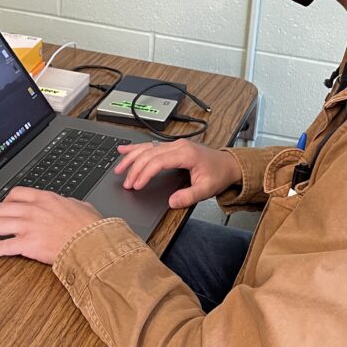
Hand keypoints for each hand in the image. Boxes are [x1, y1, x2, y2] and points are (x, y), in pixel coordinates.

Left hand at [0, 186, 102, 262]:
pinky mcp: (28, 244)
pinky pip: (3, 246)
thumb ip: (69, 205)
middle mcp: (33, 210)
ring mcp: (29, 226)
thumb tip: (71, 205)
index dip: (3, 201)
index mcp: (45, 198)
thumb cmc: (91, 227)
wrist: (93, 242)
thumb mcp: (80, 207)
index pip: (16, 194)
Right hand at [115, 138, 241, 208]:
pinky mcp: (173, 147)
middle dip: (135, 169)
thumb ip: (189, 196)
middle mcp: (178, 146)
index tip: (136, 185)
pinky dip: (136, 148)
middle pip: (149, 154)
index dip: (145, 173)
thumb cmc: (218, 175)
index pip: (158, 161)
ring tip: (119, 169)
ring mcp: (175, 145)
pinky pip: (151, 145)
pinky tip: (124, 150)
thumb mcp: (207, 190)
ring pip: (147, 148)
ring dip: (131, 158)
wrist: (228, 165)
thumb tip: (172, 202)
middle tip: (127, 184)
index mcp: (186, 154)